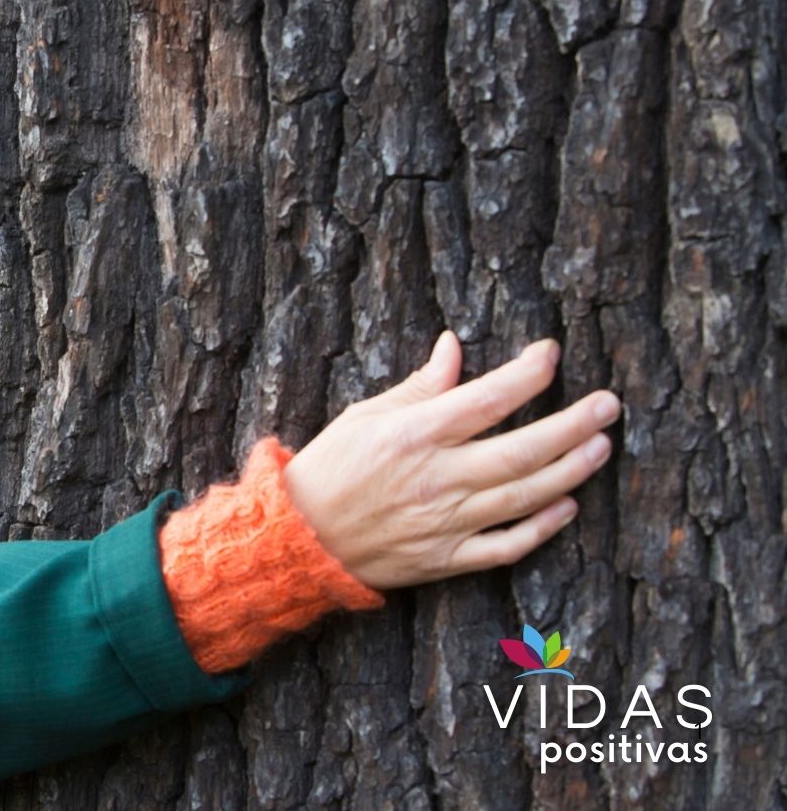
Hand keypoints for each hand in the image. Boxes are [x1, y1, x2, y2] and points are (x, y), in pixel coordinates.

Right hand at [281, 331, 619, 590]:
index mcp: (415, 435)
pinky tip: (566, 506)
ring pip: (525, 495)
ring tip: (601, 447)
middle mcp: (438, 477)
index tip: (551, 354)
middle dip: (574, 424)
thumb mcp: (366, 415)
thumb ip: (419, 386)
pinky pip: (506, 545)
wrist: (298, 537)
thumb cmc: (330, 468)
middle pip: (523, 449)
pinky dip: (541, 528)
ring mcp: (446, 521)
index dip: (528, 373)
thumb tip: (455, 347)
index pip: (489, 398)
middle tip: (609, 405)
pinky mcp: (446, 559)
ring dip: (571, 470)